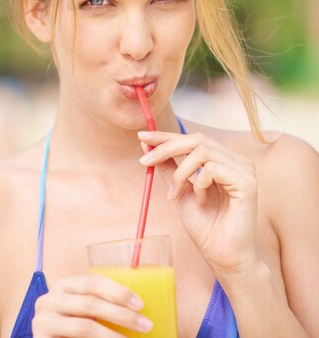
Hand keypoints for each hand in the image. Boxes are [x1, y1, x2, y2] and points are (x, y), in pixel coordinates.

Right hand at [32, 274, 152, 336]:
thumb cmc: (73, 329)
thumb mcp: (86, 312)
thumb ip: (103, 306)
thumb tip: (140, 309)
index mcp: (63, 286)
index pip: (91, 282)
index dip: (117, 291)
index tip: (140, 304)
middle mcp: (49, 300)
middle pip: (89, 303)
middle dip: (121, 315)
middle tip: (145, 325)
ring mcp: (42, 321)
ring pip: (84, 326)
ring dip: (112, 336)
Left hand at [137, 131, 258, 275]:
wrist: (222, 255)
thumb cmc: (205, 226)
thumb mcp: (179, 190)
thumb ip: (168, 168)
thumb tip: (147, 144)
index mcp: (223, 160)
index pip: (193, 139)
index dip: (166, 135)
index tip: (142, 136)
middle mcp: (236, 161)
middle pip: (197, 139)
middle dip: (166, 147)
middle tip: (145, 161)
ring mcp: (244, 170)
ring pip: (202, 152)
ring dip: (180, 173)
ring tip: (176, 194)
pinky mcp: (247, 183)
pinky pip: (212, 169)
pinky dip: (198, 184)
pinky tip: (200, 201)